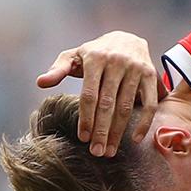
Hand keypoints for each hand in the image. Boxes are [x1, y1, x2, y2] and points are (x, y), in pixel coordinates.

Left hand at [37, 32, 157, 156]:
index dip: (86, 118)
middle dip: (101, 130)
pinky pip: (149, 103)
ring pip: (126, 106)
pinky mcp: (150, 75)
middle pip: (107, 104)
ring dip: (118, 132)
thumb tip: (40, 83)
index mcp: (95, 58)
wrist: (128, 38)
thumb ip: (58, 70)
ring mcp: (135, 69)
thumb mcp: (74, 56)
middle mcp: (116, 62)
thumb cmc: (95, 53)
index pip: (89, 94)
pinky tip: (135, 139)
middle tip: (96, 152)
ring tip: (110, 151)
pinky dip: (144, 123)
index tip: (83, 138)